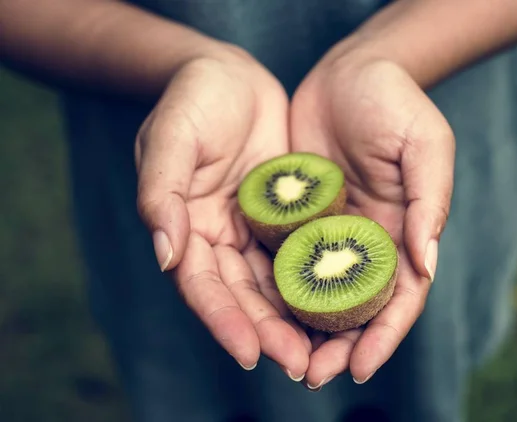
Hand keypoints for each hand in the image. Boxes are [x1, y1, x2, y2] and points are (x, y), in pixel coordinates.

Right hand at [135, 46, 309, 379]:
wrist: (230, 74)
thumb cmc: (193, 100)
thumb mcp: (172, 138)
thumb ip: (161, 194)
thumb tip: (166, 257)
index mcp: (186, 228)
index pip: (202, 286)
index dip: (223, 321)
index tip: (249, 354)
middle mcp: (219, 238)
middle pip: (243, 297)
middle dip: (269, 333)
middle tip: (300, 366)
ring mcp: (253, 229)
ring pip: (276, 284)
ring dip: (297, 319)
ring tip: (325, 351)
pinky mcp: (284, 216)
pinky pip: (302, 253)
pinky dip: (318, 280)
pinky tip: (343, 302)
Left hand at [290, 42, 454, 388]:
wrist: (349, 72)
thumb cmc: (395, 102)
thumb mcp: (424, 144)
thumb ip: (428, 202)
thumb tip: (426, 266)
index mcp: (402, 232)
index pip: (399, 297)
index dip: (383, 336)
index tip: (360, 368)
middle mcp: (366, 241)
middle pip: (355, 307)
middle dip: (338, 345)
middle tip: (311, 376)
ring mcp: (330, 232)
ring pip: (316, 293)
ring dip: (302, 329)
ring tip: (280, 358)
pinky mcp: (298, 217)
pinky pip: (286, 258)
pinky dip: (276, 289)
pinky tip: (258, 311)